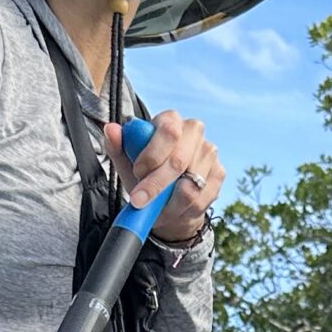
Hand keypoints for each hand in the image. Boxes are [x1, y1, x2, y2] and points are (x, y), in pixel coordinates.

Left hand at [106, 109, 222, 245]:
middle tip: (140, 201)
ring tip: (157, 209)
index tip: (137, 173)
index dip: (152, 156)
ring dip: (169, 204)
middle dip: (157, 185)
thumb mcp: (128, 164)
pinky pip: (202, 198)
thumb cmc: (147, 177)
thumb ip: (118, 147)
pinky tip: (175, 210)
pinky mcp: (219, 172)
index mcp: (170, 120)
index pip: (168, 131)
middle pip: (179, 160)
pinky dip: (184, 210)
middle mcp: (194, 131)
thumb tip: (111, 129)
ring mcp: (209, 151)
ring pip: (191, 185)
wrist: (170, 201)